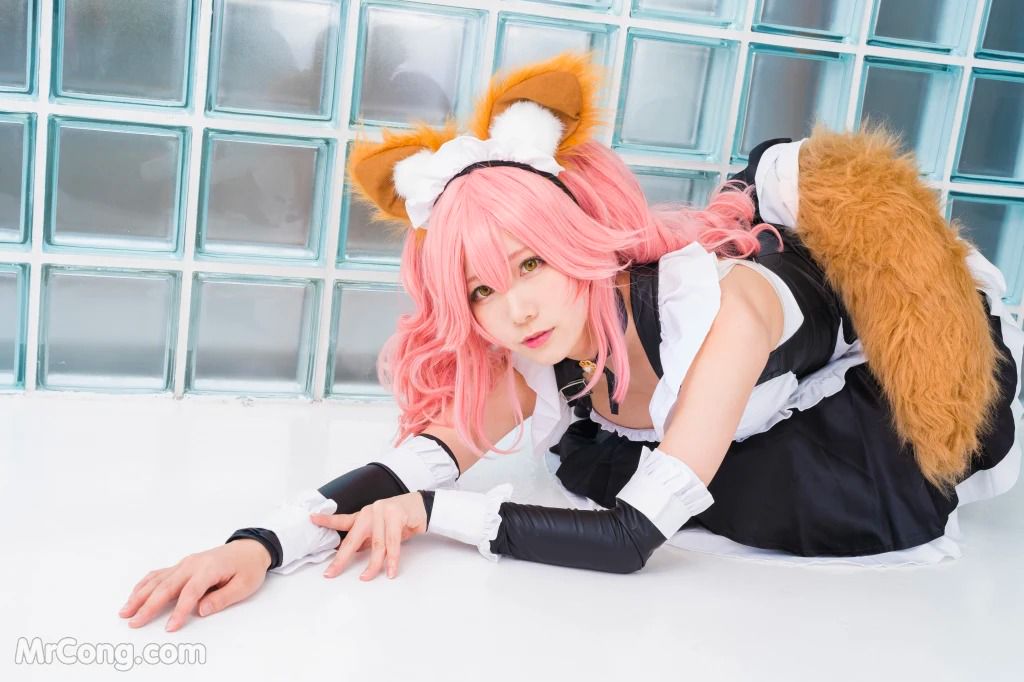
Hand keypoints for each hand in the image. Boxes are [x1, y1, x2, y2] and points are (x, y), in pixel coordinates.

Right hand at [118, 539, 271, 631]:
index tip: (170, 627)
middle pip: (167, 586)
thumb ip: (222, 598)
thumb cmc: (248, 567)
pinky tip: (135, 594)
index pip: (190, 592)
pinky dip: (145, 584)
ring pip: (158, 580)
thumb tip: (201, 610)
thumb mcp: (244, 586)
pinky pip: (159, 574)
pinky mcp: (182, 565)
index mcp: (209, 568)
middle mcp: (193, 564)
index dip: (179, 611)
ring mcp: (185, 563)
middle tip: (134, 622)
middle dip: (149, 605)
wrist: (249, 549)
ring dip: (140, 595)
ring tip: (125, 611)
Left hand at [310, 492, 427, 580]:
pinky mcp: (396, 515)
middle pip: (353, 539)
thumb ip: (368, 540)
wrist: (422, 507)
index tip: (312, 519)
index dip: (327, 521)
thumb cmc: (401, 520)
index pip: (343, 520)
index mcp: (364, 515)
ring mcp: (383, 512)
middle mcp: (370, 512)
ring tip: (366, 577)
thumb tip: (353, 554)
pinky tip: (391, 570)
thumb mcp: (381, 530)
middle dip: (342, 559)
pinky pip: (393, 543)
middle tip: (332, 572)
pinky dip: (392, 559)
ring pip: (376, 545)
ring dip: (373, 565)